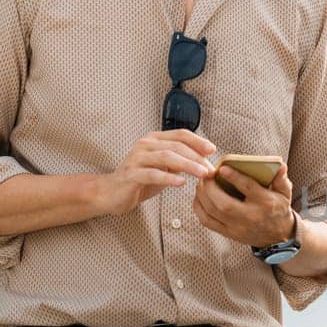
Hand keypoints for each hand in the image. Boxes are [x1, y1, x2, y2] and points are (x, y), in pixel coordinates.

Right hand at [96, 129, 215, 215]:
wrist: (112, 192)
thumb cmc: (141, 179)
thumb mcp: (164, 167)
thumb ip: (180, 161)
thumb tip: (206, 161)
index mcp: (155, 139)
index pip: (180, 134)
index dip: (198, 141)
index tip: (213, 150)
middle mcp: (145, 144)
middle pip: (176, 146)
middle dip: (197, 157)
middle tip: (210, 169)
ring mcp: (137, 158)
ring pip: (166, 157)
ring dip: (188, 165)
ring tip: (202, 174)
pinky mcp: (131, 174)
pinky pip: (152, 174)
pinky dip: (168, 178)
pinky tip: (181, 183)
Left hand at [193, 163, 296, 246]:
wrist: (277, 236)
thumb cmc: (278, 209)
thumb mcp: (284, 193)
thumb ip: (281, 179)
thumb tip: (280, 166)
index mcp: (265, 203)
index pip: (248, 189)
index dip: (234, 177)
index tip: (222, 168)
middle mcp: (250, 217)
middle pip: (224, 204)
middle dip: (210, 188)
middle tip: (206, 175)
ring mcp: (237, 228)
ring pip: (212, 212)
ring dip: (202, 196)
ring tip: (201, 183)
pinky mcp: (228, 233)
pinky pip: (207, 221)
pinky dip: (199, 208)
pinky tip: (200, 196)